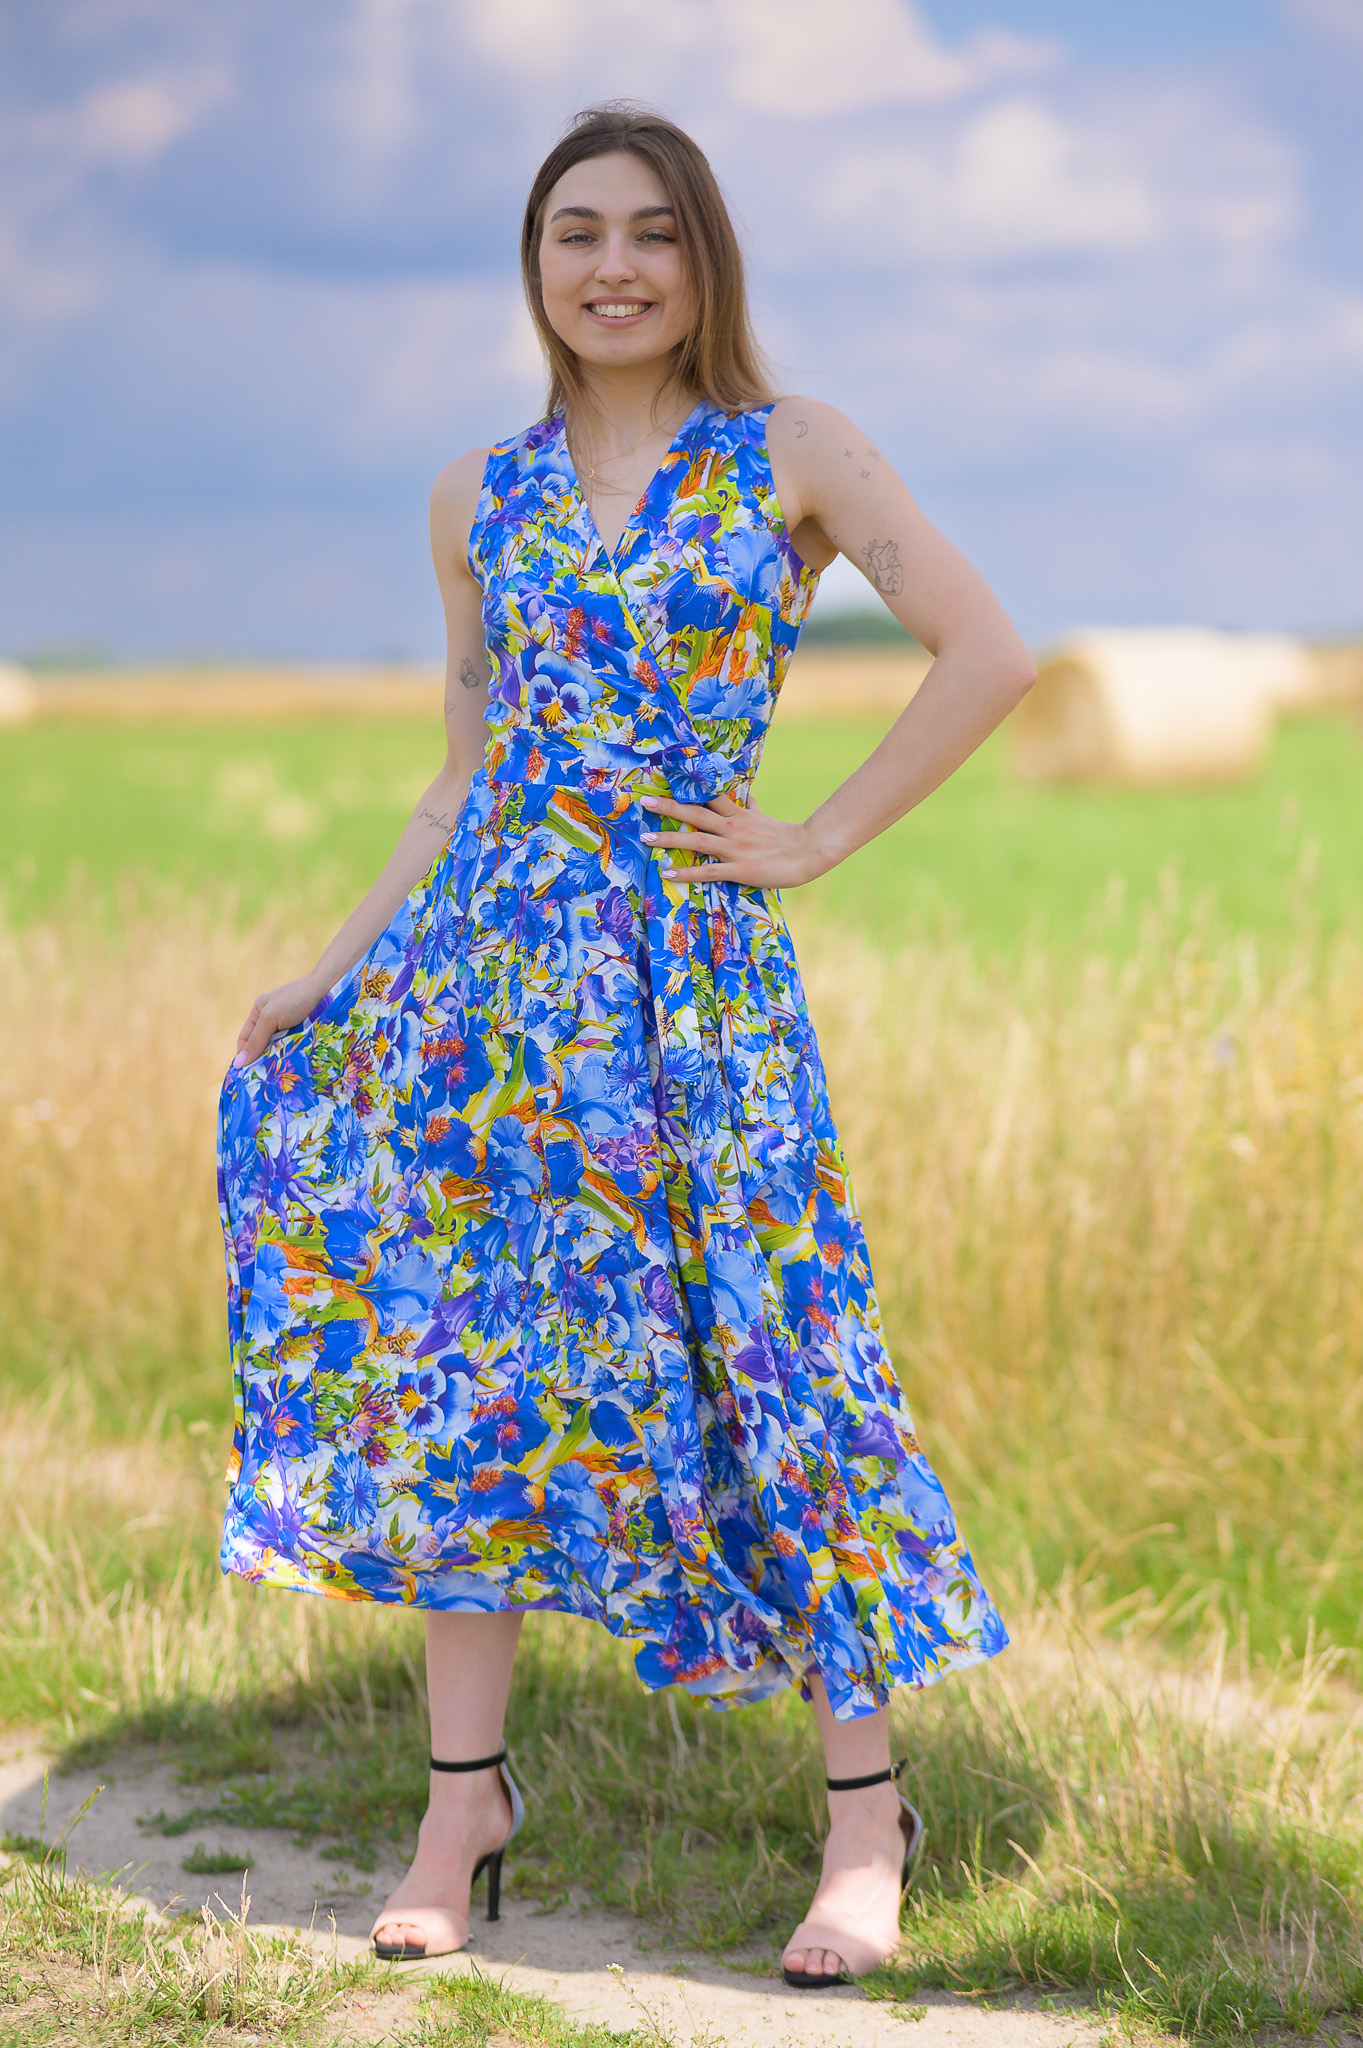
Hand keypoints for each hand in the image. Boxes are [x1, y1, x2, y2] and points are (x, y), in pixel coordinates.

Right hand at [232, 974, 325, 1067]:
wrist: (328, 989)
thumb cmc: (295, 999)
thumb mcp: (270, 1018)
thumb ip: (255, 1040)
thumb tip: (238, 1064)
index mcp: (259, 1012)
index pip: (245, 1039)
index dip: (244, 1055)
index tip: (246, 1075)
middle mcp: (271, 1019)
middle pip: (261, 1045)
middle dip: (261, 1060)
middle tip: (262, 1080)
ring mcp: (288, 1026)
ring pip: (277, 1049)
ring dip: (277, 1060)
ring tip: (277, 1076)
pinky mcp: (302, 1032)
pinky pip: (291, 1048)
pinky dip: (290, 1056)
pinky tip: (291, 1067)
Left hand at [639, 790, 829, 888]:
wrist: (808, 852)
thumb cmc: (785, 836)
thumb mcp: (765, 817)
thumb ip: (751, 806)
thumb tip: (746, 794)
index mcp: (738, 814)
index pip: (709, 795)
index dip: (688, 786)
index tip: (667, 777)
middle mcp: (732, 828)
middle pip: (696, 814)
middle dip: (669, 807)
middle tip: (645, 801)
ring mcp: (734, 848)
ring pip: (697, 840)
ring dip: (670, 838)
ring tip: (646, 837)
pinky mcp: (739, 869)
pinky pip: (708, 872)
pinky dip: (687, 873)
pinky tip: (668, 872)